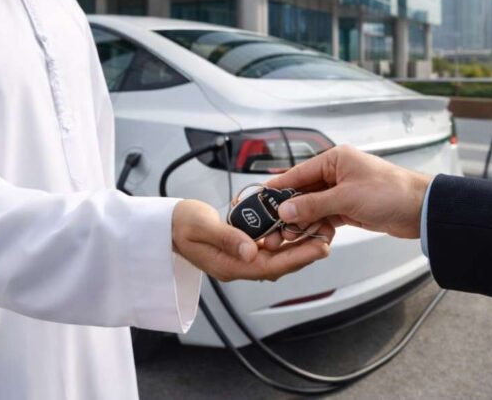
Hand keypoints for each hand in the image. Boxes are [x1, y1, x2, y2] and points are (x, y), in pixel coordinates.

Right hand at [171, 199, 333, 281]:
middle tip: (326, 240)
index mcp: (228, 264)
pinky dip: (283, 239)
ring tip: (317, 233)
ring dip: (296, 247)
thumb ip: (227, 237)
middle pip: (277, 264)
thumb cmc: (179, 224)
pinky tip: (295, 228)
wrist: (165, 225)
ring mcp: (238, 258)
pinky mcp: (240, 247)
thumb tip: (252, 250)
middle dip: (303, 253)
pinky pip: (267, 247)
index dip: (296, 258)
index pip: (269, 267)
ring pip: (275, 257)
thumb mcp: (201, 226)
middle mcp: (237, 265)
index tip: (317, 248)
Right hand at [265, 145, 431, 239]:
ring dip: (303, 222)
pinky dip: (318, 227)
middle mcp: (336, 173)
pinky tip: (312, 236)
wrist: (421, 210)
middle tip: (276, 227)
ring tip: (292, 236)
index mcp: (335, 160)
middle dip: (290, 211)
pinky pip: (325, 217)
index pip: (298, 173)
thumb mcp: (346, 198)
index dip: (279, 188)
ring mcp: (342, 191)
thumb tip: (285, 209)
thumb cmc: (390, 192)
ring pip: (313, 207)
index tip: (261, 200)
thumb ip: (313, 205)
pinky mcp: (349, 208)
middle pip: (303, 192)